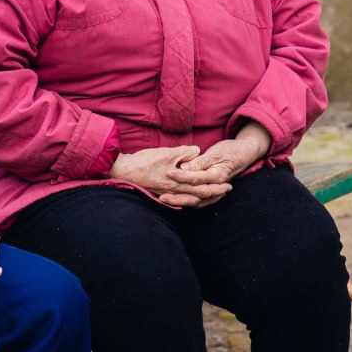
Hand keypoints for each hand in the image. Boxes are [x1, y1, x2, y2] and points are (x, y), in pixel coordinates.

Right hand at [109, 145, 232, 207]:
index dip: (215, 186)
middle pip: (199, 196)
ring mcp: (167, 194)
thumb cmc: (144, 161)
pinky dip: (190, 199)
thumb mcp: (166, 153)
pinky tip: (193, 197)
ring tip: (214, 194)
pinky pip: (180, 199)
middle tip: (227, 191)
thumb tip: (197, 151)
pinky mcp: (161, 193)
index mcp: (177, 182)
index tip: (228, 184)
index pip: (201, 187)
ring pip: (190, 199)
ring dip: (204, 197)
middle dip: (214, 193)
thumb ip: (183, 153)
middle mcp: (174, 192)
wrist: (123, 171)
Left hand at [168, 122, 271, 207]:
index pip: (197, 179)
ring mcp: (214, 192)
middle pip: (195, 196)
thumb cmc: (229, 151)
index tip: (169, 173)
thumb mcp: (215, 152)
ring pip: (196, 202)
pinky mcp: (210, 193)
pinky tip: (173, 200)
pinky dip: (186, 202)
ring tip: (164, 199)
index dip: (183, 177)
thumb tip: (184, 167)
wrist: (243, 154)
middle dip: (178, 197)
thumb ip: (199, 161)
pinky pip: (198, 201)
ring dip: (180, 202)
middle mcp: (216, 187)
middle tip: (162, 196)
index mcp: (218, 176)